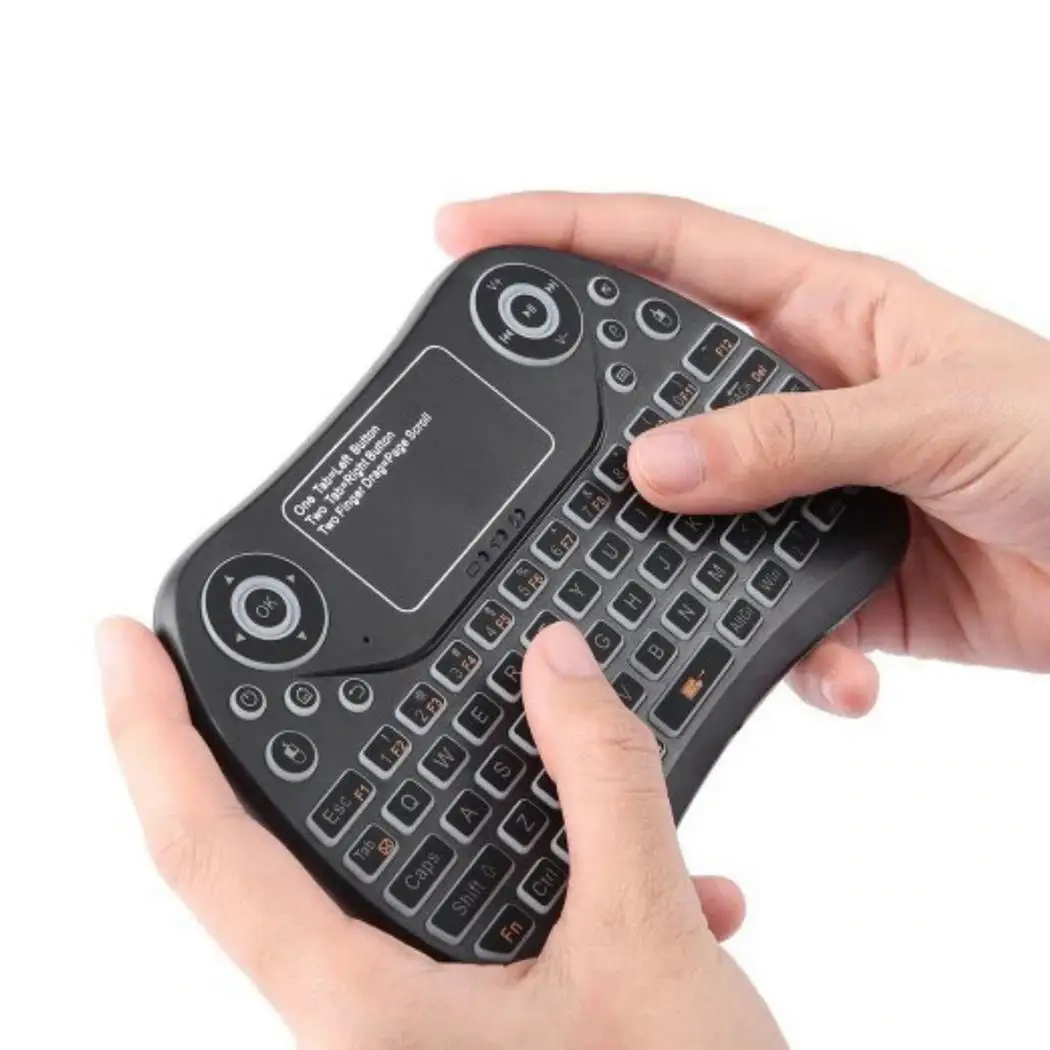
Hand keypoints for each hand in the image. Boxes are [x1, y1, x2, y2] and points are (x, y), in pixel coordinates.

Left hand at [100, 618, 786, 1049]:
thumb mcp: (646, 946)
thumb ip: (602, 786)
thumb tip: (560, 668)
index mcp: (363, 1005)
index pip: (205, 848)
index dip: (147, 735)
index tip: (121, 647)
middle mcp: (369, 1016)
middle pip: (294, 844)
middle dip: (339, 748)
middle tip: (344, 662)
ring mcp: (422, 1022)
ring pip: (411, 871)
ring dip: (498, 811)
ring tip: (566, 759)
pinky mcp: (477, 1023)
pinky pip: (487, 909)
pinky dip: (560, 871)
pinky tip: (663, 876)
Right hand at [439, 192, 1049, 715]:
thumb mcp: (935, 417)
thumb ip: (790, 439)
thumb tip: (659, 464)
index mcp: (826, 312)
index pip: (669, 248)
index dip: (563, 232)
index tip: (472, 236)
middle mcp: (801, 393)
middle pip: (655, 383)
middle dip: (587, 412)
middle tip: (518, 438)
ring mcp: (806, 486)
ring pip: (694, 512)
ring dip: (682, 561)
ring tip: (679, 588)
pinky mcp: (827, 572)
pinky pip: (762, 604)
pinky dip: (783, 649)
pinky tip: (830, 669)